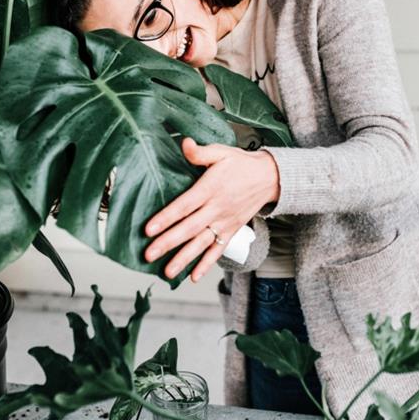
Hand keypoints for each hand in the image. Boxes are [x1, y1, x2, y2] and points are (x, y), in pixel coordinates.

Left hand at [144, 137, 279, 282]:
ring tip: (167, 272)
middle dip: (168, 242)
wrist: (269, 177)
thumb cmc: (240, 164)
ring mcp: (225, 222)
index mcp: (211, 188)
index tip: (149, 229)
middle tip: (149, 254)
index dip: (166, 217)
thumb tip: (184, 143)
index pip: (184, 205)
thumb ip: (200, 152)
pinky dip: (206, 264)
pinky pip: (218, 250)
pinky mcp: (231, 231)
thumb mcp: (221, 152)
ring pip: (201, 243)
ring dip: (184, 259)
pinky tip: (193, 276)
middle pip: (189, 228)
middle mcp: (217, 208)